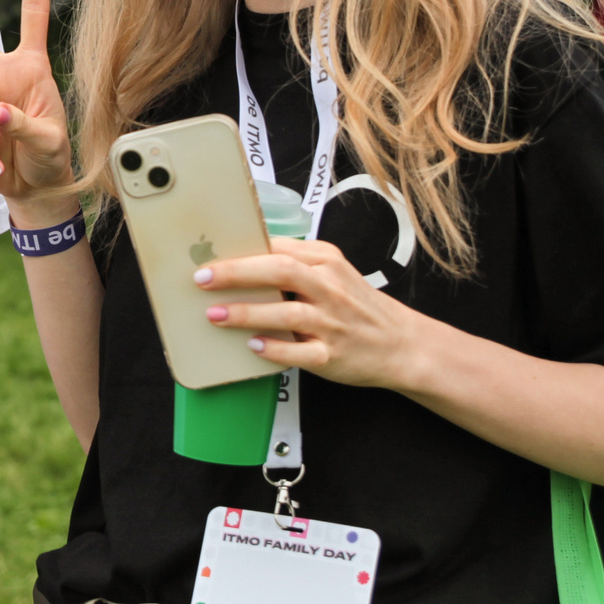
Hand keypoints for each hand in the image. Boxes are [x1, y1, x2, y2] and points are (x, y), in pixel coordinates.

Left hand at [195, 240, 436, 390]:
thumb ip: (295, 263)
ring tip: (214, 314)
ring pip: (286, 313)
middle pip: (280, 271)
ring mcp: (332, 323)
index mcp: (326, 261)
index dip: (242, 249)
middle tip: (202, 278)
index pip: (279, 248)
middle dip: (237, 273)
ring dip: (247, 313)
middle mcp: (329, 288)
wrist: (402, 344)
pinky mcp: (333, 355)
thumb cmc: (357, 305)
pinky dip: (274, 349)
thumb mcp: (333, 271)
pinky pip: (299, 352)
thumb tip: (242, 257)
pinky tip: (252, 346)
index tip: (209, 253)